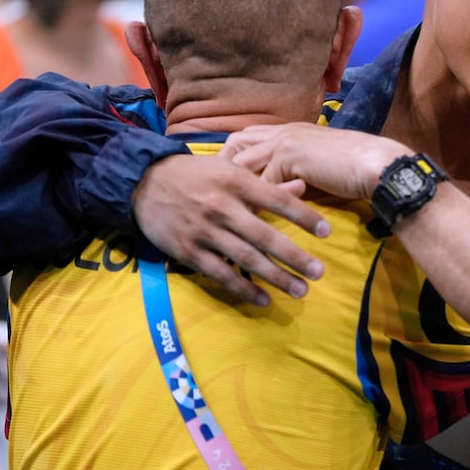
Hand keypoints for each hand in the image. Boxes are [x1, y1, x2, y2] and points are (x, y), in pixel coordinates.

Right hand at [133, 153, 331, 305]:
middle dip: (294, 256)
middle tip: (318, 272)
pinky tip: (264, 299)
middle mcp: (222, 207)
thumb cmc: (195, 175)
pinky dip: (243, 289)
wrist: (143, 183)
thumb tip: (303, 186)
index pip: (277, 200)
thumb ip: (266, 182)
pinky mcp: (187, 251)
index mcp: (235, 182)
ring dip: (275, 277)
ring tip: (300, 290)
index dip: (303, 216)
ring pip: (245, 259)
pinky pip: (220, 274)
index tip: (326, 232)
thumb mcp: (229, 169)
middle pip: (264, 236)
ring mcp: (204, 231)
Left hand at [223, 122, 408, 200]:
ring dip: (236, 189)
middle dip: (223, 168)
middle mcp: (283, 131)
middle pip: (236, 143)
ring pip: (243, 164)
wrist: (375, 164)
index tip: (227, 179)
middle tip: (221, 194)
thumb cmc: (355, 167)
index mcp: (291, 129)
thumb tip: (282, 189)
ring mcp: (285, 141)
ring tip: (232, 211)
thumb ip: (298, 169)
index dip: (234, 156)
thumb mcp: (319, 163)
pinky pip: (262, 182)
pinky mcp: (290, 157)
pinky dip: (257, 203)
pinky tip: (254, 218)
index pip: (249, 136)